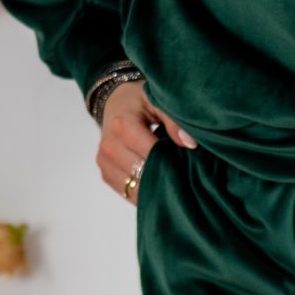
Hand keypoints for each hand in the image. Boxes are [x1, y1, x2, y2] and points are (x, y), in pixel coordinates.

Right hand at [98, 79, 196, 203]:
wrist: (114, 104)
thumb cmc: (139, 102)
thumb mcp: (158, 101)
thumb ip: (174, 120)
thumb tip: (190, 143)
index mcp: (122, 126)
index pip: (152, 154)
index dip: (174, 160)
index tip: (190, 160)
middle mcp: (109, 146)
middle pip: (144, 174)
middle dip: (167, 175)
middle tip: (184, 172)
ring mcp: (104, 163)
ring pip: (136, 189)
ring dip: (156, 186)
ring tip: (172, 177)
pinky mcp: (106, 175)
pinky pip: (129, 193)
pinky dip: (145, 191)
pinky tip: (158, 181)